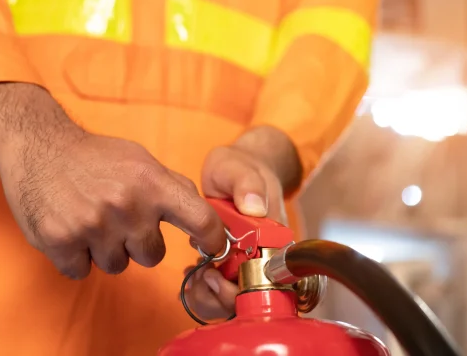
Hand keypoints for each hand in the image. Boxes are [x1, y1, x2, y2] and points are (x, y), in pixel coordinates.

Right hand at [0, 83, 224, 278]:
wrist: (39, 146)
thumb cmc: (96, 157)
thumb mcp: (141, 160)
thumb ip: (172, 187)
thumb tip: (204, 216)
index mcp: (152, 184)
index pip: (200, 220)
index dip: (213, 240)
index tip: (214, 248)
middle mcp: (127, 206)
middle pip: (152, 256)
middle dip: (138, 243)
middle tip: (118, 219)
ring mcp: (93, 225)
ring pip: (117, 265)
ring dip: (106, 250)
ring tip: (91, 219)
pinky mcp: (61, 241)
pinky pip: (82, 271)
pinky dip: (76, 257)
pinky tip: (70, 229)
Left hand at [183, 126, 301, 319]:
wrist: (232, 169)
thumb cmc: (239, 167)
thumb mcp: (239, 168)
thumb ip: (247, 184)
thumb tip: (255, 208)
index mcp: (274, 237)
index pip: (267, 278)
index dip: (240, 287)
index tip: (214, 274)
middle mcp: (265, 254)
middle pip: (250, 296)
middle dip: (220, 295)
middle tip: (199, 276)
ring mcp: (248, 261)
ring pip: (234, 299)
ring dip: (210, 296)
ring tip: (194, 275)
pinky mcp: (231, 264)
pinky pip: (221, 290)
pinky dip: (204, 290)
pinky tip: (192, 275)